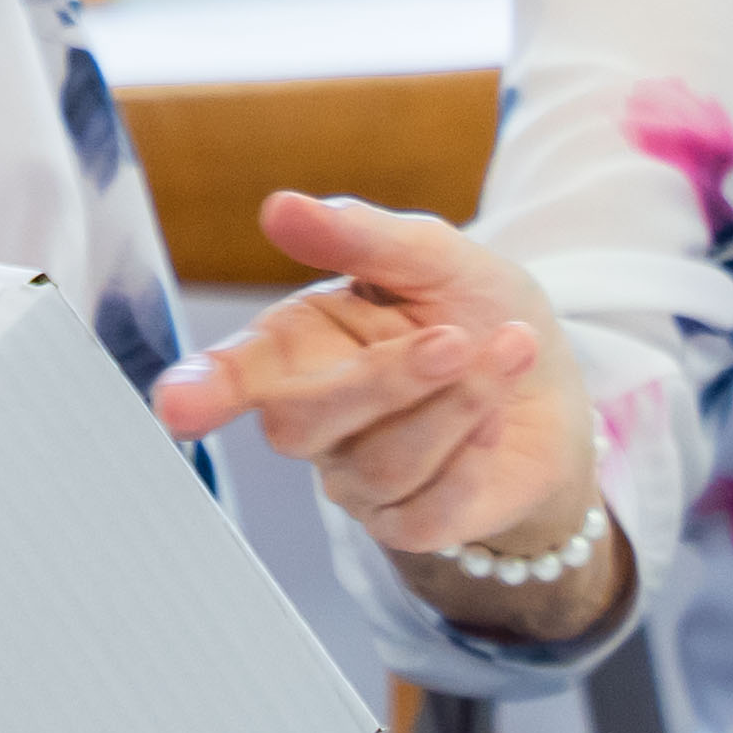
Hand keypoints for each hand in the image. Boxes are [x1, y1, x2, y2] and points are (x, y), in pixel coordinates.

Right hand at [147, 190, 605, 616]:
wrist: (556, 382)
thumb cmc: (477, 312)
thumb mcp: (432, 255)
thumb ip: (358, 236)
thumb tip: (280, 209)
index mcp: (300, 344)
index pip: (237, 372)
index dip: (205, 388)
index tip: (176, 406)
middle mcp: (315, 417)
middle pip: (300, 424)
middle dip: (387, 381)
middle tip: (454, 340)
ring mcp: (357, 479)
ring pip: (379, 466)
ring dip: (457, 406)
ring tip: (508, 351)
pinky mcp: (411, 523)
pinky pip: (427, 510)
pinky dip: (475, 455)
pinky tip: (499, 416)